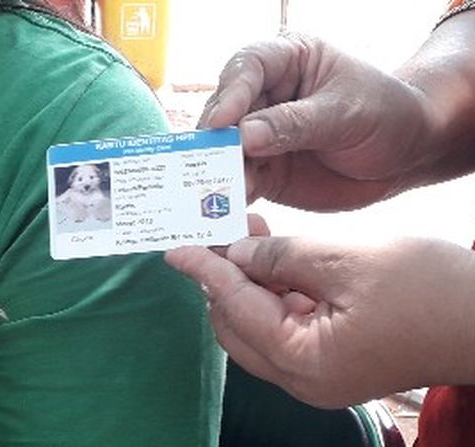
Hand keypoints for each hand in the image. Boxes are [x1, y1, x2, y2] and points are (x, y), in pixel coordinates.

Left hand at [164, 233, 474, 407]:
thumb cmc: (432, 289)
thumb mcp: (348, 260)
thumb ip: (282, 258)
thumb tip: (235, 256)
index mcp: (303, 362)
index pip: (235, 309)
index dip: (204, 272)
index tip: (175, 248)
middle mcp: (302, 381)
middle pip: (237, 329)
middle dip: (221, 281)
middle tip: (212, 234)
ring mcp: (319, 379)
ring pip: (260, 330)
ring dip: (249, 286)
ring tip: (244, 235)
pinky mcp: (336, 367)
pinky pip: (288, 332)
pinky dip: (276, 298)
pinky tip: (275, 259)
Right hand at [199, 34, 431, 210]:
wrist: (406, 156)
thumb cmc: (386, 115)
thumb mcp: (346, 113)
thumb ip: (295, 124)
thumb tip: (244, 136)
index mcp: (287, 61)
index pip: (248, 68)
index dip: (230, 93)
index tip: (220, 123)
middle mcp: (263, 97)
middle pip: (224, 113)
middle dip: (215, 141)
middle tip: (212, 165)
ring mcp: (258, 137)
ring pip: (223, 153)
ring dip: (218, 175)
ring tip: (222, 194)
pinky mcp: (261, 172)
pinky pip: (236, 185)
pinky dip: (228, 199)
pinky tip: (227, 212)